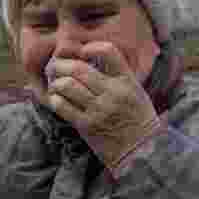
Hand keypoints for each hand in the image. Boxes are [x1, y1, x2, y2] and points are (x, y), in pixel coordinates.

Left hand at [39, 41, 159, 168]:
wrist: (143, 152)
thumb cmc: (139, 120)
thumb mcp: (136, 92)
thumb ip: (118, 76)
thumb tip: (90, 60)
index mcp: (127, 81)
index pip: (109, 52)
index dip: (92, 46)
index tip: (83, 51)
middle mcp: (113, 93)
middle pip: (79, 68)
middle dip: (61, 64)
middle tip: (54, 65)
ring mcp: (99, 110)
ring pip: (68, 85)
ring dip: (56, 82)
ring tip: (55, 83)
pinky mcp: (87, 126)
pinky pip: (62, 106)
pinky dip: (55, 99)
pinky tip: (56, 99)